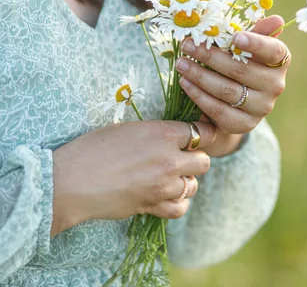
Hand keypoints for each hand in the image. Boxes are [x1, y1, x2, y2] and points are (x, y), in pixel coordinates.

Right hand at [51, 120, 216, 235]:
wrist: (71, 180)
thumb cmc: (93, 147)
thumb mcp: (129, 129)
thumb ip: (158, 133)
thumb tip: (175, 137)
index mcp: (164, 133)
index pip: (203, 132)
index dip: (203, 134)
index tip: (199, 136)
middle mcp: (169, 160)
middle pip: (204, 162)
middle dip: (195, 159)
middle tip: (181, 158)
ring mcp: (163, 186)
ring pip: (193, 186)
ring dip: (185, 181)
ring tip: (168, 178)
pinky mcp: (153, 206)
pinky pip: (180, 208)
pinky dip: (177, 203)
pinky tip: (166, 196)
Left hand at [175, 16, 289, 155]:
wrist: (236, 102)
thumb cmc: (240, 63)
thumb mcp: (246, 45)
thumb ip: (255, 31)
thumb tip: (276, 19)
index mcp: (280, 61)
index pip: (274, 51)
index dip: (257, 44)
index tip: (235, 37)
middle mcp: (276, 85)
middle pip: (242, 70)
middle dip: (211, 56)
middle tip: (188, 45)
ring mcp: (262, 107)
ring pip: (227, 91)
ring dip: (200, 75)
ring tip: (181, 63)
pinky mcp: (245, 124)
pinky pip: (219, 110)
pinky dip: (199, 95)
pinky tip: (185, 83)